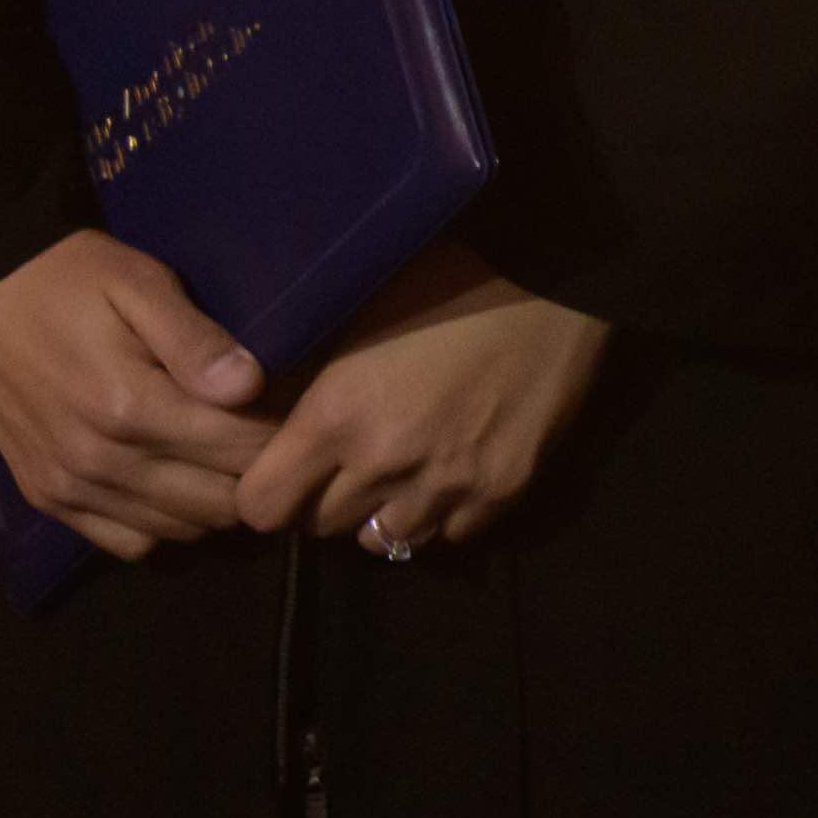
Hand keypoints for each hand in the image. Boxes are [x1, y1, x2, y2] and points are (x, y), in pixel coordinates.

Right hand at [0, 226, 275, 559]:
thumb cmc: (66, 278)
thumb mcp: (137, 283)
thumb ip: (194, 339)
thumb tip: (251, 386)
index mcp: (132, 408)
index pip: (243, 450)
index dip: (283, 432)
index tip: (297, 409)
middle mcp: (102, 463)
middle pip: (220, 502)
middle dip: (257, 474)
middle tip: (267, 436)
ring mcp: (71, 488)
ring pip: (180, 530)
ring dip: (214, 503)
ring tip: (227, 458)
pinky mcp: (47, 498)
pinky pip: (128, 543)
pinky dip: (162, 524)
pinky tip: (172, 482)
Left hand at [237, 247, 608, 561]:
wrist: (556, 280)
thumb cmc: (447, 277)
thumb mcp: (356, 311)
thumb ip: (311, 378)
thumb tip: (263, 409)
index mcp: (336, 414)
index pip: (261, 508)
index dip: (263, 494)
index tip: (279, 472)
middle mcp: (385, 462)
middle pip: (321, 528)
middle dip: (323, 500)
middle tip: (342, 464)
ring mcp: (449, 483)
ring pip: (385, 540)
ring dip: (382, 513)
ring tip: (398, 473)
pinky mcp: (504, 490)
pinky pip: (451, 534)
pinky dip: (443, 513)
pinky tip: (451, 471)